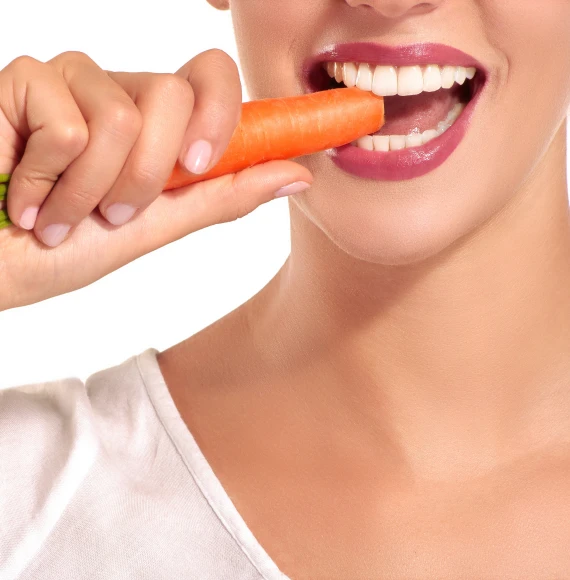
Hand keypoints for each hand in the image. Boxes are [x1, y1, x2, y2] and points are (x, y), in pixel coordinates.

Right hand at [0, 50, 311, 309]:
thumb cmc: (68, 249)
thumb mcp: (157, 226)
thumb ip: (223, 195)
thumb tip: (298, 174)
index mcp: (156, 122)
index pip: (210, 77)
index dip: (219, 115)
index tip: (198, 164)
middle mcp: (119, 90)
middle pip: (172, 96)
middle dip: (142, 179)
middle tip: (106, 213)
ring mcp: (71, 79)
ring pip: (121, 119)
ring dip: (88, 193)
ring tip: (57, 212)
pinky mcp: (24, 79)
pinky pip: (66, 128)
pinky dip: (46, 183)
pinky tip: (21, 192)